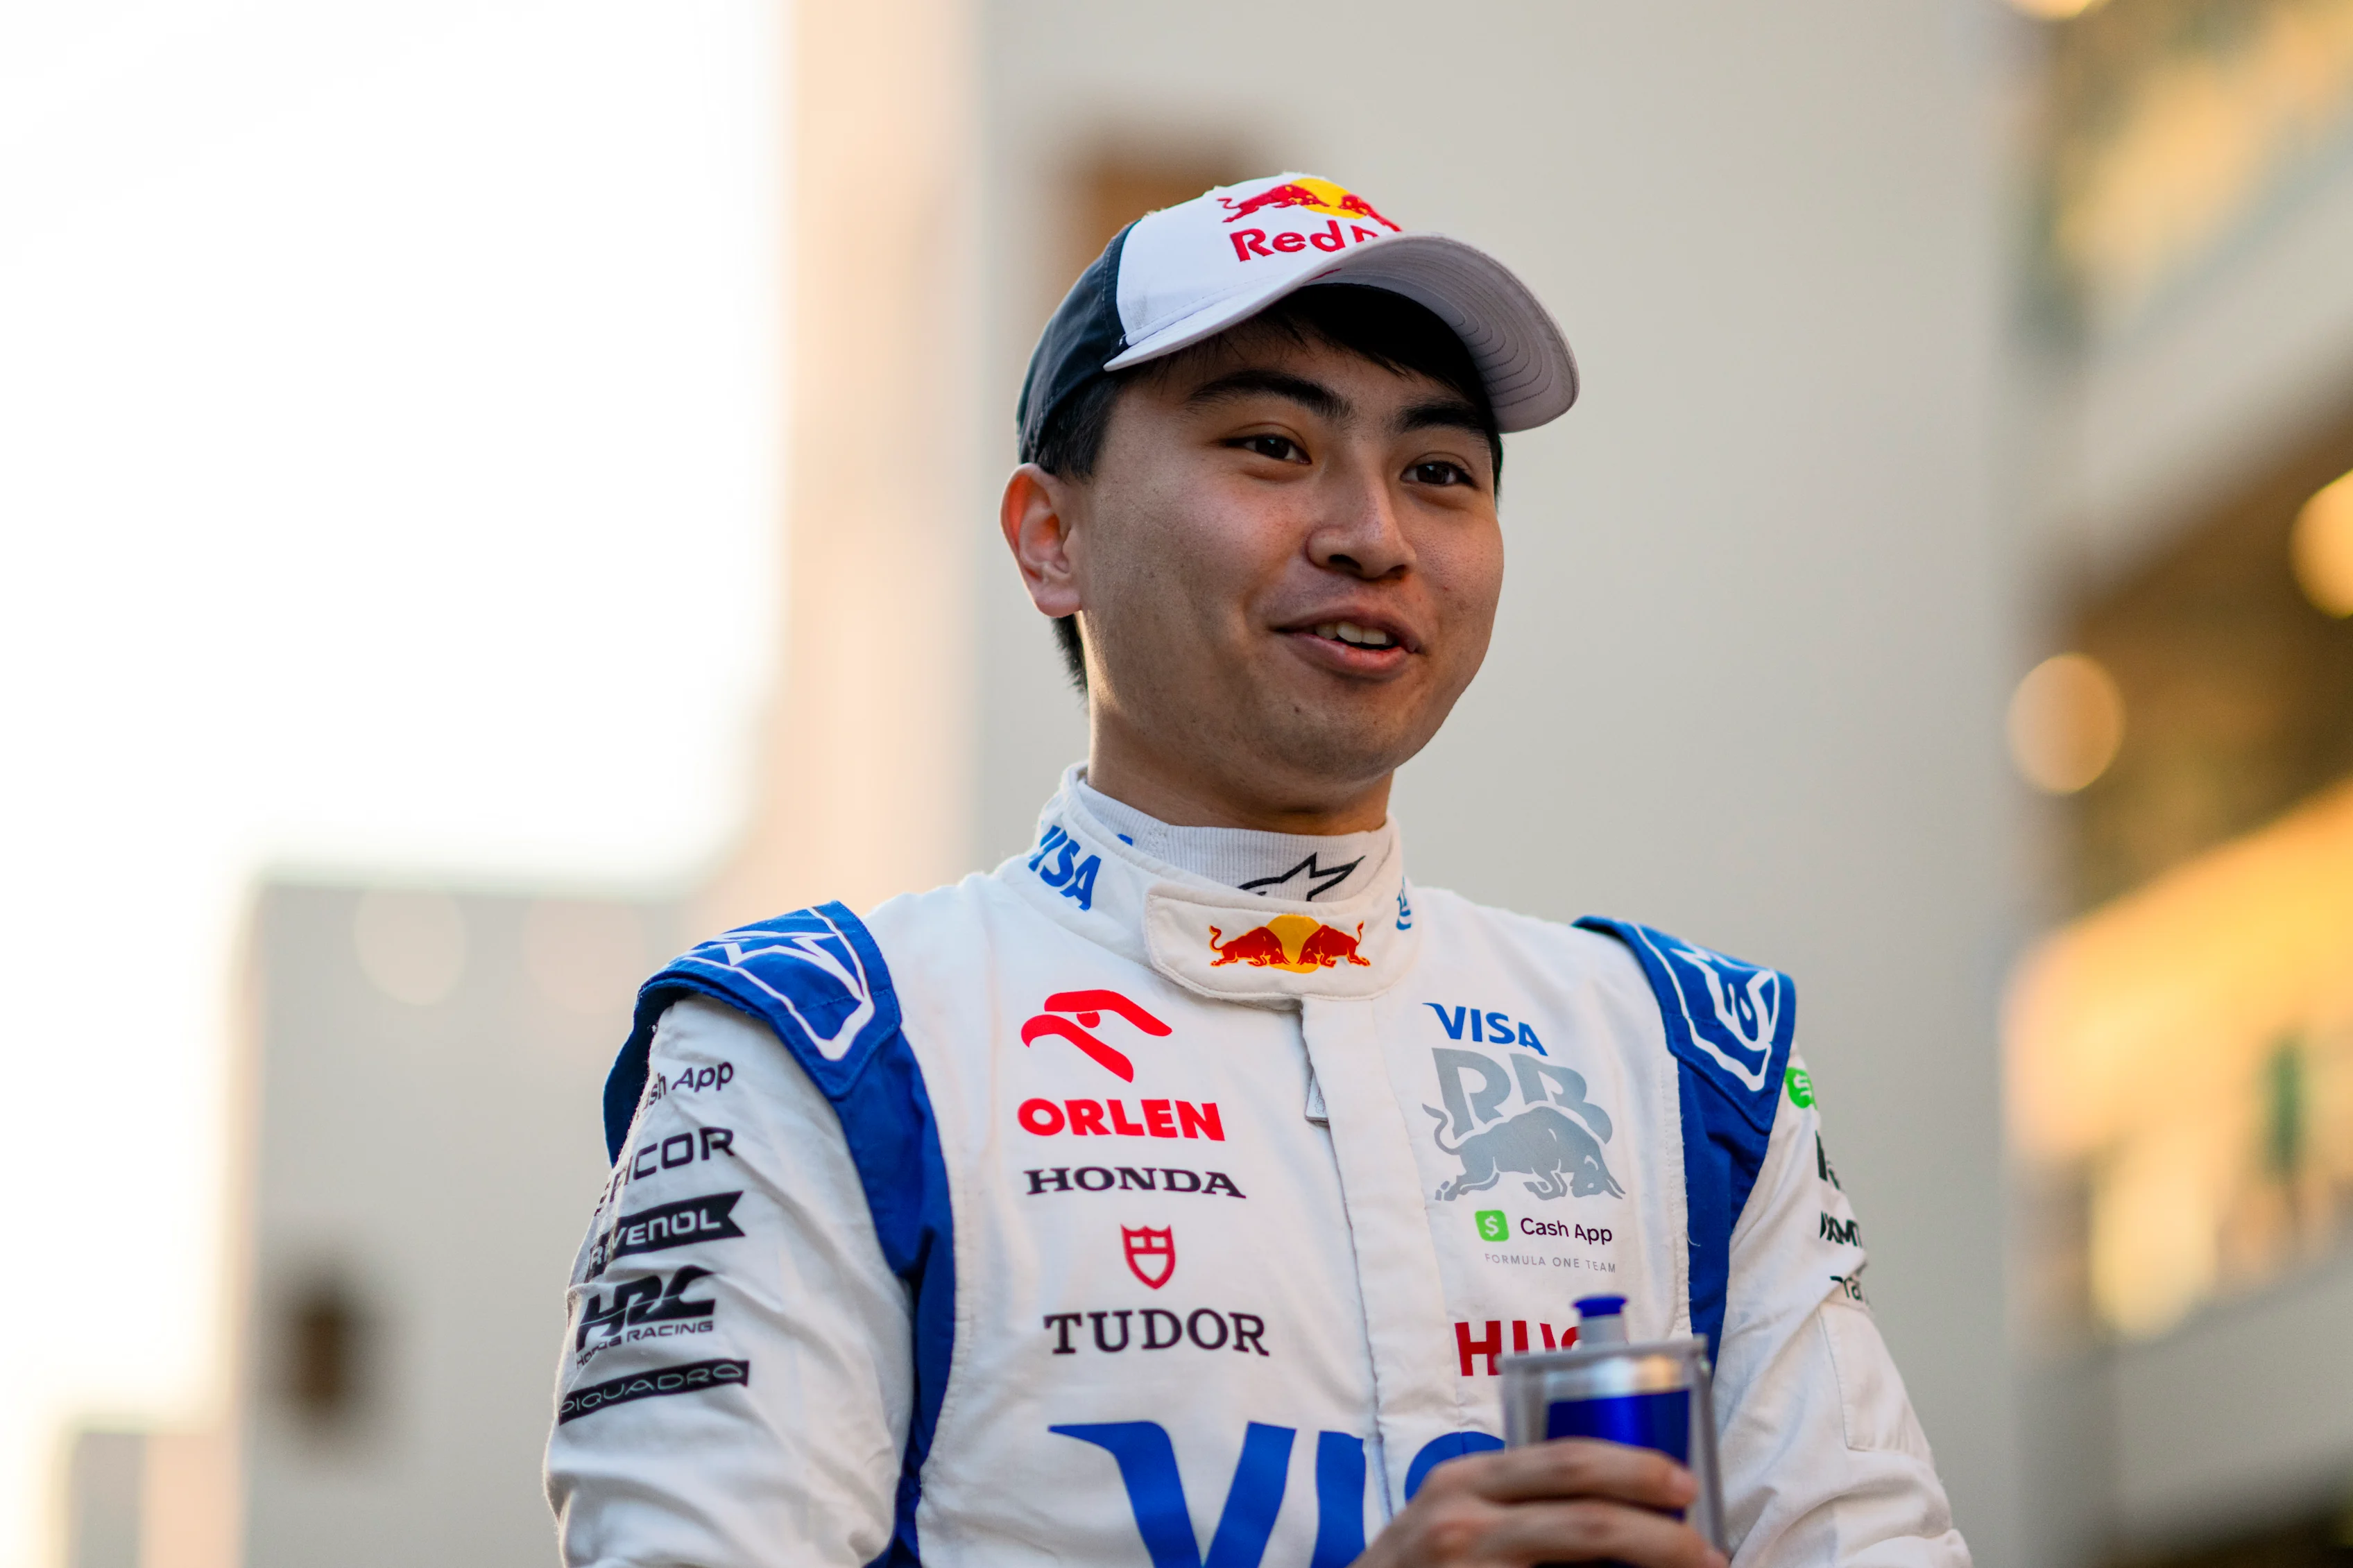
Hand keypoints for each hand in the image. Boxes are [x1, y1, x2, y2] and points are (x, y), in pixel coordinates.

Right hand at [1353, 1439, 1727, 1567]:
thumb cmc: (1416, 1566)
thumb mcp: (1450, 1514)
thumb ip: (1510, 1500)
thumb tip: (1613, 1502)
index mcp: (1464, 1480)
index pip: (1566, 1459)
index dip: (1636, 1468)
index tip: (1684, 1484)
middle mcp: (1462, 1522)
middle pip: (1586, 1518)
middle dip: (1661, 1534)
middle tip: (1707, 1550)